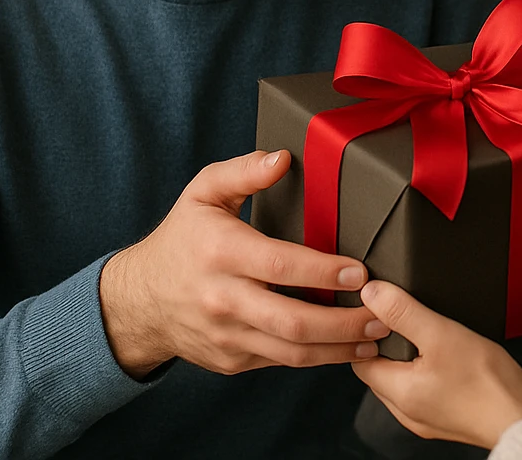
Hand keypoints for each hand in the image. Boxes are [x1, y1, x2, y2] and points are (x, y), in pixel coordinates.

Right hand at [98, 150, 387, 377]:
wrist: (138, 301)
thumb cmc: (181, 240)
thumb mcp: (202, 193)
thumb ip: (242, 172)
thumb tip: (281, 158)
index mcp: (220, 252)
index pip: (278, 265)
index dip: (322, 271)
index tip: (360, 272)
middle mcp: (223, 299)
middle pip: (292, 321)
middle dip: (344, 322)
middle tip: (383, 314)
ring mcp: (227, 335)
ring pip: (292, 352)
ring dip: (340, 348)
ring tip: (376, 338)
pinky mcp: (232, 360)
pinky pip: (282, 362)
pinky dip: (318, 359)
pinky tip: (347, 349)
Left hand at [352, 281, 521, 448]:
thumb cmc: (488, 382)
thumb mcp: (441, 333)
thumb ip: (403, 311)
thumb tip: (371, 293)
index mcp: (398, 392)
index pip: (360, 359)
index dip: (365, 332)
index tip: (379, 311)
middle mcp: (406, 411)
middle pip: (380, 370)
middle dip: (387, 344)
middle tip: (404, 318)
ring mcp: (426, 419)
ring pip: (403, 381)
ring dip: (409, 359)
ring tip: (428, 336)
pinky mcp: (446, 420)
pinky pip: (424, 392)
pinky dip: (428, 373)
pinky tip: (448, 360)